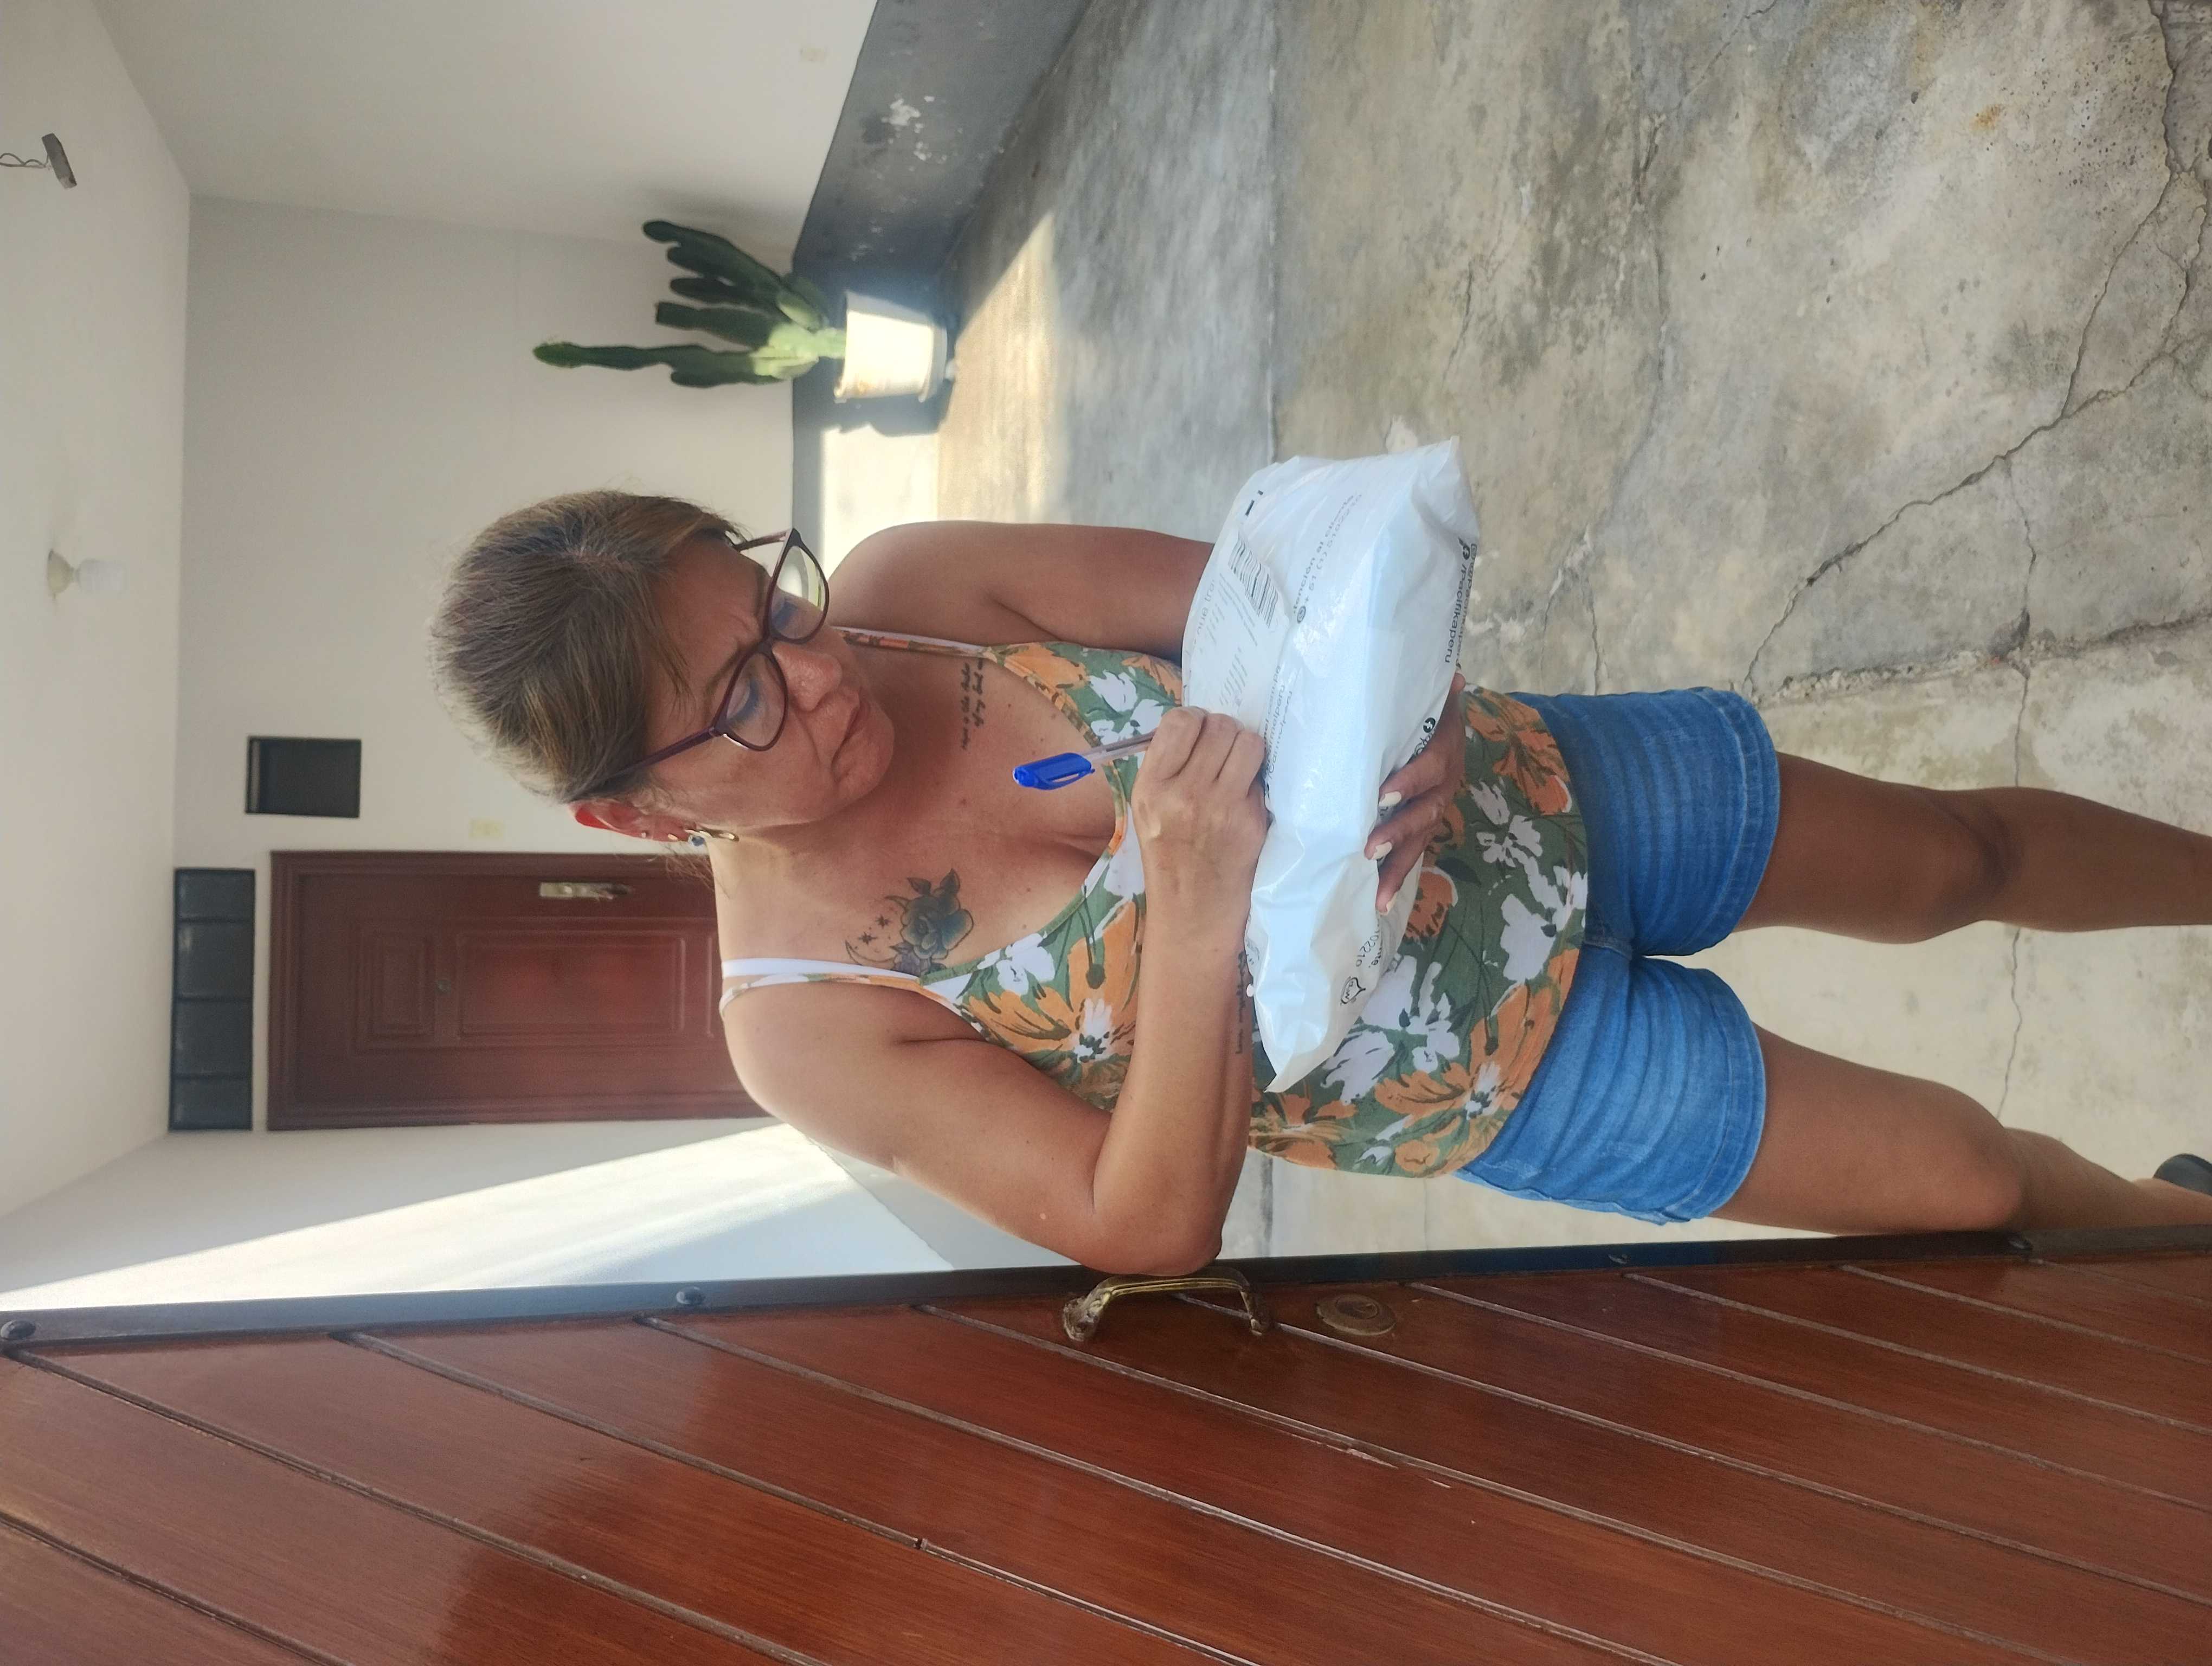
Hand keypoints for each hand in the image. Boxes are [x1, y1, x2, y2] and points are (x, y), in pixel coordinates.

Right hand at [1129, 706, 1267, 927]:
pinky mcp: (1252, 821)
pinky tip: (1246, 799)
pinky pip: (1262, 777)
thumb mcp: (1148, 811)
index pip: (1180, 721)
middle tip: (1223, 752)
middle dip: (1225, 732)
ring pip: (1249, 743)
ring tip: (1239, 768)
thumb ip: (1169, 768)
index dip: (1197, 720)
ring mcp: (1222, 807)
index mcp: (1151, 787)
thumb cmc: (1169, 858)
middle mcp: (1184, 793)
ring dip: (1247, 749)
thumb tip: (1202, 726)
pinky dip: (1256, 781)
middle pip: (1220, 727)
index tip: (1200, 735)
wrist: (1192, 913)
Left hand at [1368, 672, 1466, 910]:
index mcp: (1443, 750)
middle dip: (1398, 834)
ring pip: (1420, 841)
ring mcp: (1435, 807)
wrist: (1443, 717)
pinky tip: (1380, 901)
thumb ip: (1435, 691)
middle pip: (1424, 813)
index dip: (1410, 781)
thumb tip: (1455, 677)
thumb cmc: (1425, 705)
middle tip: (1370, 849)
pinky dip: (1398, 876)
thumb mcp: (1428, 695)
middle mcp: (1444, 784)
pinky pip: (1414, 851)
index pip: (1429, 768)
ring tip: (1378, 895)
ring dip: (1398, 868)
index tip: (1384, 794)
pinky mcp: (1424, 823)